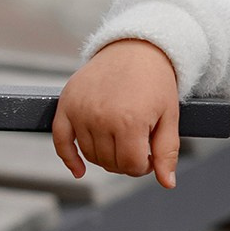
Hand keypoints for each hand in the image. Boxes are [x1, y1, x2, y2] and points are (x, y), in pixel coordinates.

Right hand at [51, 39, 182, 186]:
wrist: (137, 47)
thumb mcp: (169, 115)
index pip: (132, 166)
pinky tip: (79, 170)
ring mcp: (81, 111)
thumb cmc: (156, 82)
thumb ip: (166, 151)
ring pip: (90, 154)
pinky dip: (68, 158)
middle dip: (127, 161)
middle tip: (138, 146)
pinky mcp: (66, 104)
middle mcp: (101, 118)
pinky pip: (60, 140)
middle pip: (110, 163)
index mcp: (130, 122)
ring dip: (106, 156)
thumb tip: (167, 183)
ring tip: (121, 140)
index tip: (151, 154)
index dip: (144, 166)